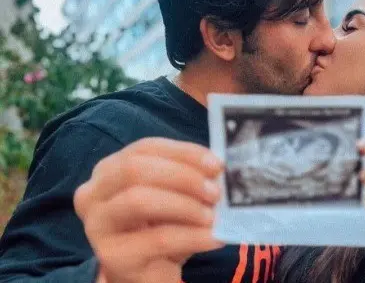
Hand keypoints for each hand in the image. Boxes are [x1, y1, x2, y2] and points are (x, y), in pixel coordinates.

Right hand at [74, 138, 224, 282]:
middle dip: (182, 176)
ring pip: (139, 200)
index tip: (216, 164)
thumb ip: (187, 177)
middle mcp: (93, 193)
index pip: (145, 148)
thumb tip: (217, 169)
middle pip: (135, 169)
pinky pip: (158, 239)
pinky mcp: (112, 256)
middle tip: (215, 192)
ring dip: (184, 205)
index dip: (183, 152)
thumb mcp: (171, 195)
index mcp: (108, 170)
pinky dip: (193, 236)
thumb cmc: (159, 226)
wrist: (147, 273)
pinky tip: (214, 238)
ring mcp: (98, 225)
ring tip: (212, 216)